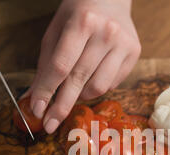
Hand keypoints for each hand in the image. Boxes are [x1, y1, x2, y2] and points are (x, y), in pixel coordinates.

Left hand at [28, 0, 140, 133]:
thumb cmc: (78, 14)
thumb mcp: (56, 32)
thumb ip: (45, 65)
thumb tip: (34, 99)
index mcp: (82, 22)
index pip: (60, 66)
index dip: (47, 91)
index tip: (37, 111)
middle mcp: (106, 33)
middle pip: (79, 80)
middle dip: (61, 105)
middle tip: (50, 124)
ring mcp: (124, 44)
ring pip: (98, 87)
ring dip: (81, 96)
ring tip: (73, 89)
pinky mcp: (135, 53)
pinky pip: (112, 84)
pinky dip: (96, 87)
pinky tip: (91, 76)